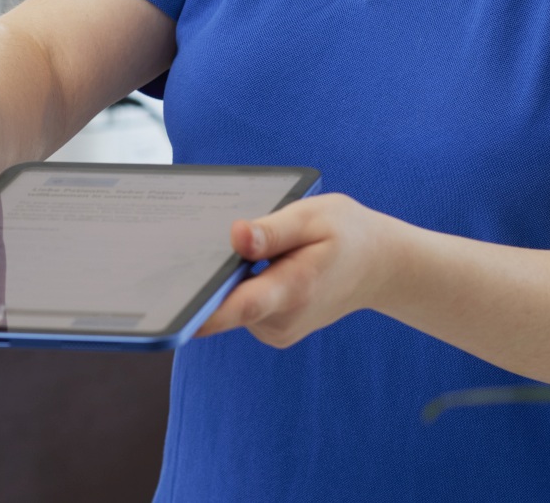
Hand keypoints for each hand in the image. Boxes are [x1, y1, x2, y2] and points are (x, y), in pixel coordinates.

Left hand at [196, 194, 399, 348]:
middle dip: (210, 276)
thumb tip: (235, 235)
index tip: (169, 309)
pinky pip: (241, 307)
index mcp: (293, 289)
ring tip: (254, 249)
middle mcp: (281, 321)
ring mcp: (275, 331)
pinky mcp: (271, 331)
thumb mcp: (314, 217)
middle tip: (215, 241)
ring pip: (230, 304)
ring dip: (229, 279)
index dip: (200, 310)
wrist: (380, 267)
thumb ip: (273, 231)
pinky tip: (256, 264)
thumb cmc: (347, 234)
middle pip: (224, 304)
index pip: (238, 307)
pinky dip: (240, 286)